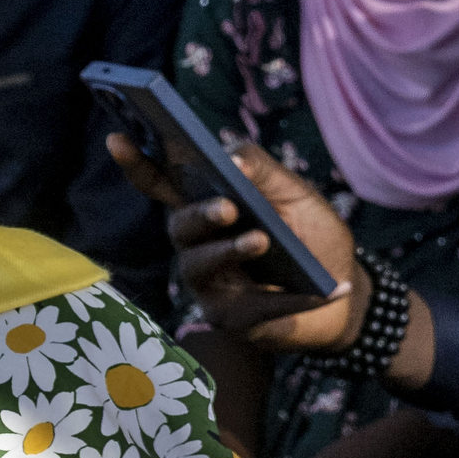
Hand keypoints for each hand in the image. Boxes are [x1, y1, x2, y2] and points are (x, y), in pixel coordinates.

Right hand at [107, 131, 366, 352]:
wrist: (342, 288)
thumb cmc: (310, 235)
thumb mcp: (295, 194)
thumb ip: (262, 171)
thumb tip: (231, 161)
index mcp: (207, 207)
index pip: (163, 185)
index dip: (137, 164)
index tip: (117, 138)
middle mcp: (197, 245)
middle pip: (179, 227)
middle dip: (199, 215)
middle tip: (228, 207)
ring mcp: (208, 284)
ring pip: (198, 267)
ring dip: (229, 251)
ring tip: (261, 240)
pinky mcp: (230, 319)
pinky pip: (253, 307)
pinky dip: (288, 298)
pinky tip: (321, 290)